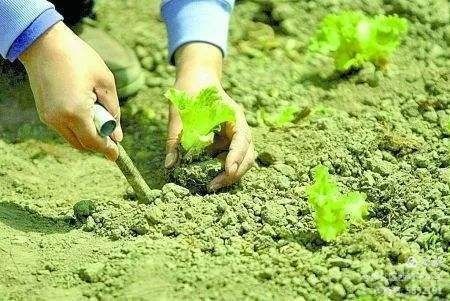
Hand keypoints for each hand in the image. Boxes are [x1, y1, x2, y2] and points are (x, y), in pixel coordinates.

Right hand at [20, 22, 122, 160]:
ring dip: (87, 135)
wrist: (44, 43)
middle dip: (98, 144)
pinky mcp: (43, 112)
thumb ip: (113, 111)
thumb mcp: (106, 82)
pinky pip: (64, 129)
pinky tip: (86, 110)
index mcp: (75, 112)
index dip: (107, 150)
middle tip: (112, 134)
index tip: (117, 155)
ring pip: (72, 138)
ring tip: (99, 115)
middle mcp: (58, 119)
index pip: (93, 142)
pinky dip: (77, 127)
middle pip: (82, 145)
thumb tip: (117, 135)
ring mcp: (48, 117)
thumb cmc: (79, 58)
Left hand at [165, 43, 254, 190]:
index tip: (227, 170)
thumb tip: (170, 165)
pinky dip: (222, 169)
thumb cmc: (189, 91)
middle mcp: (239, 127)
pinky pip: (229, 159)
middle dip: (234, 172)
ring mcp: (235, 136)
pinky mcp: (227, 142)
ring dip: (229, 174)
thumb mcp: (179, 113)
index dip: (236, 156)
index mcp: (233, 115)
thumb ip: (175, 138)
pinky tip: (208, 176)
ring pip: (242, 159)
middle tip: (213, 186)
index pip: (242, 138)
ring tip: (211, 185)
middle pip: (248, 154)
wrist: (196, 79)